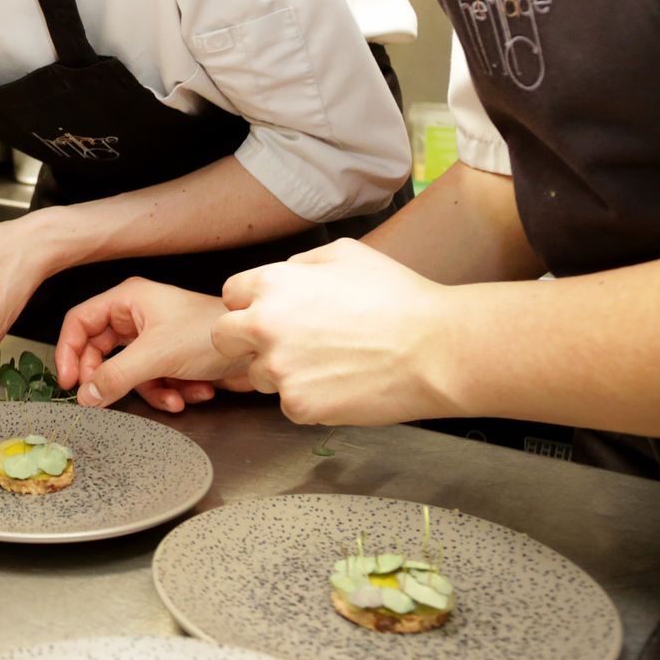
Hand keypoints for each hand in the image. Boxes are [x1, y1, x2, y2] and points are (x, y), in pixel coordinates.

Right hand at [54, 277, 238, 409]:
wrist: (256, 351)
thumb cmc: (211, 333)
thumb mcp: (157, 356)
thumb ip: (116, 376)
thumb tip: (85, 395)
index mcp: (129, 300)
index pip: (80, 321)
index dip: (69, 351)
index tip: (68, 381)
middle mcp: (138, 316)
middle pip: (102, 351)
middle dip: (111, 378)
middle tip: (104, 398)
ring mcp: (154, 338)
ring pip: (128, 372)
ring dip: (149, 390)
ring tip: (171, 396)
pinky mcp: (170, 359)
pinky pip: (152, 381)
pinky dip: (167, 392)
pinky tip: (189, 394)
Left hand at [217, 238, 454, 424]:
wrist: (435, 349)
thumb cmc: (399, 298)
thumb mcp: (346, 254)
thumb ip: (301, 264)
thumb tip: (285, 275)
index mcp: (273, 285)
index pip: (230, 295)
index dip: (251, 304)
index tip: (272, 313)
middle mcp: (265, 326)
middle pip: (224, 338)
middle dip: (246, 340)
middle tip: (284, 344)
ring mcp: (279, 369)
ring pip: (257, 374)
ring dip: (281, 372)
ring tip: (328, 363)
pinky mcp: (298, 405)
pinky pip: (288, 404)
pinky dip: (309, 399)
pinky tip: (341, 384)